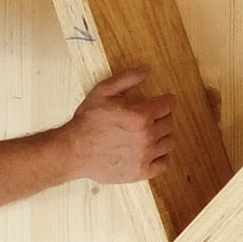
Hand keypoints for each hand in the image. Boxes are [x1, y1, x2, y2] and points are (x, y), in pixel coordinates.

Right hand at [59, 70, 175, 183]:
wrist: (73, 151)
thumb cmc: (87, 121)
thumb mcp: (103, 92)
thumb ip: (127, 78)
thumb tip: (147, 69)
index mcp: (141, 115)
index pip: (168, 105)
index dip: (166, 101)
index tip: (162, 102)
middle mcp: (147, 136)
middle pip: (169, 123)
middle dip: (163, 117)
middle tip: (152, 117)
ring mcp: (145, 156)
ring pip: (169, 142)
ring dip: (162, 136)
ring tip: (150, 133)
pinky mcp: (141, 172)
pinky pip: (163, 163)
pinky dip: (160, 157)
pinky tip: (151, 151)